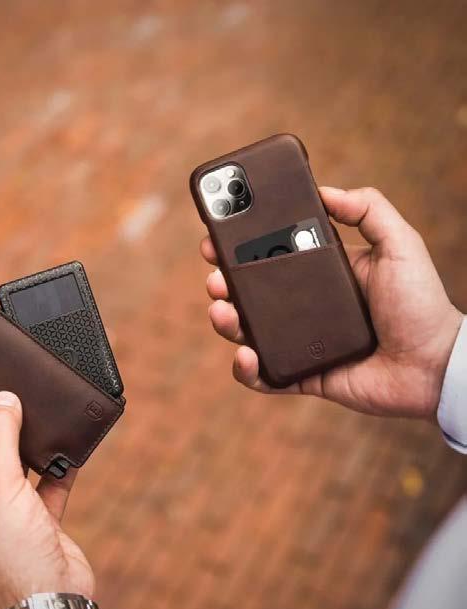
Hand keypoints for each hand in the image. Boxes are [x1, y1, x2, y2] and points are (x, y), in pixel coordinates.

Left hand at [0, 392, 93, 608]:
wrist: (51, 599)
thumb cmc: (7, 553)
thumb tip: (2, 398)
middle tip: (15, 388)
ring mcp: (1, 509)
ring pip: (13, 461)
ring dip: (28, 441)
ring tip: (41, 411)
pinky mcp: (33, 516)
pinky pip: (43, 479)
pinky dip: (54, 464)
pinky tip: (65, 446)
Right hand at [201, 187, 462, 420]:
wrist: (436, 365)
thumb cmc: (421, 304)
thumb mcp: (400, 244)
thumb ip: (369, 209)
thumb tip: (325, 190)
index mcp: (319, 274)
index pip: (269, 257)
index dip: (239, 248)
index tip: (218, 236)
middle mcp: (303, 307)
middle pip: (250, 294)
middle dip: (223, 283)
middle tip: (216, 276)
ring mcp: (300, 342)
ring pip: (249, 332)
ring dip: (226, 321)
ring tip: (221, 309)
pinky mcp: (303, 375)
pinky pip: (265, 375)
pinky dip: (247, 370)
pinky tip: (246, 355)